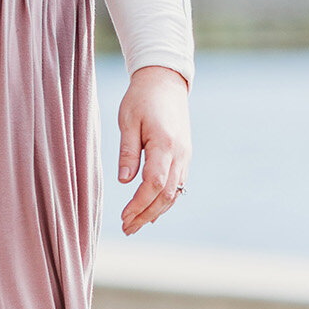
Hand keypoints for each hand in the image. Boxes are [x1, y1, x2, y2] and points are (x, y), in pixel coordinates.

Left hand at [116, 64, 190, 236]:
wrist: (165, 80)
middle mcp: (179, 153)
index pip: (154, 184)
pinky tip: (152, 209)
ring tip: (136, 224)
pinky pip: (178, 184)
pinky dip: (166, 200)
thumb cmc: (142, 97)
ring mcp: (185, 155)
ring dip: (156, 211)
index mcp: (164, 144)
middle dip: (146, 214)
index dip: (139, 204)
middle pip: (166, 194)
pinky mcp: (184, 154)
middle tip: (127, 228)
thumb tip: (123, 181)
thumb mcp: (128, 120)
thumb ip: (128, 151)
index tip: (123, 217)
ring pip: (175, 192)